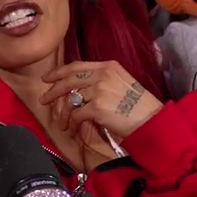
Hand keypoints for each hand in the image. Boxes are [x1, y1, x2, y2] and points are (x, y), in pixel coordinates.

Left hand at [39, 60, 162, 153]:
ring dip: (63, 114)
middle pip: (69, 80)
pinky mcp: (96, 107)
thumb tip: (81, 88)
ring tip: (61, 123)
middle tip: (44, 100)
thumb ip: (102, 80)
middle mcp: (102, 74)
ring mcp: (99, 90)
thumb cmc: (140, 106)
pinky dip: (71, 124)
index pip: (77, 66)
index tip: (48, 78)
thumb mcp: (123, 83)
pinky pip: (75, 115)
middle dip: (53, 91)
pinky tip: (71, 130)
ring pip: (70, 100)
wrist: (152, 120)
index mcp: (108, 66)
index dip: (59, 72)